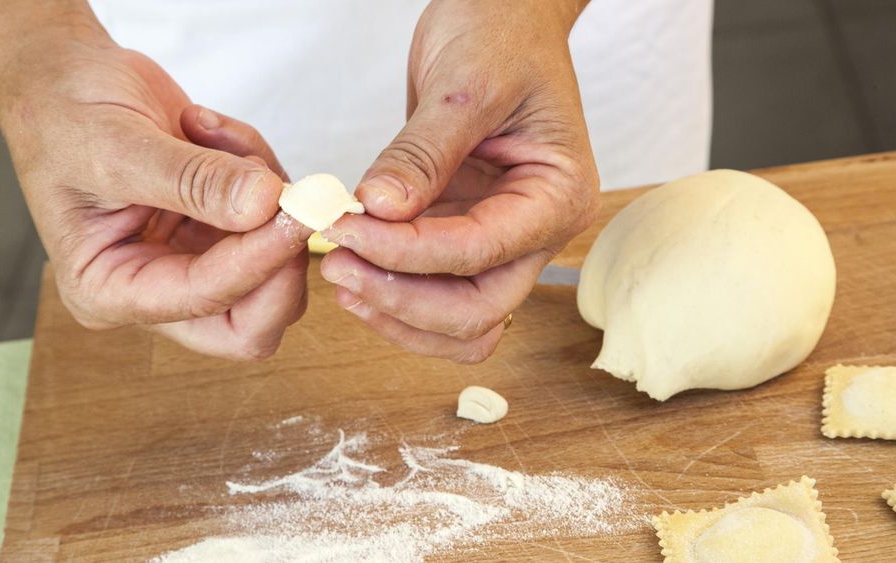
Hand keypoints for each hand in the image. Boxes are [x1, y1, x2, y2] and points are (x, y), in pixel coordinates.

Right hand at [0, 43, 310, 359]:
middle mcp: (155, 289)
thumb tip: (264, 204)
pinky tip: (210, 130)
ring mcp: (193, 260)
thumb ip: (192, 180)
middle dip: (282, 263)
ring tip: (215, 135)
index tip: (293, 214)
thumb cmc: (63, 115)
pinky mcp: (219, 230)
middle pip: (252, 322)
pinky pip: (270, 217)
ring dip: (267, 198)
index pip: (204, 301)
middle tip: (292, 198)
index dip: (257, 262)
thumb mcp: (118, 144)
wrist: (60, 78)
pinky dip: (260, 170)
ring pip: (275, 269)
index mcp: (109, 291)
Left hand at [320, 0, 599, 362]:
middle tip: (339, 266)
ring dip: (397, 310)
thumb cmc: (504, 36)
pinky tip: (352, 267)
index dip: (407, 253)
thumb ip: (422, 154)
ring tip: (339, 273)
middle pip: (476, 311)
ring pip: (455, 318)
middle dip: (403, 300)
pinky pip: (432, 289)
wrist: (503, 15)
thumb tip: (379, 209)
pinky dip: (392, 291)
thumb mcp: (464, 86)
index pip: (480, 250)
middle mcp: (535, 229)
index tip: (348, 231)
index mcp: (557, 196)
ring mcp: (500, 236)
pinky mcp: (462, 231)